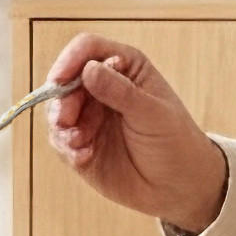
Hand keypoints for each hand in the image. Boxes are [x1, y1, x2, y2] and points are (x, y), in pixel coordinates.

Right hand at [43, 34, 230, 234]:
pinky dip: (67, 148)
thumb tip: (89, 69)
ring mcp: (89, 115)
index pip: (88, 50)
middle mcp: (102, 87)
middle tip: (67, 121)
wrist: (178, 185)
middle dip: (62, 100)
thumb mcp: (153, 114)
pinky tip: (84, 157)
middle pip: (65, 80)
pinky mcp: (81, 143)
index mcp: (123, 67)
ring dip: (62, 127)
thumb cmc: (175, 142)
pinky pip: (61, 140)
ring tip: (80, 143)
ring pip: (57, 110)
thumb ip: (121, 92)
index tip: (60, 79)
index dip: (70, 60)